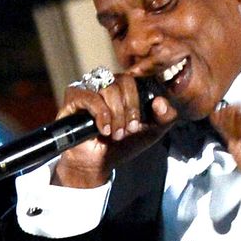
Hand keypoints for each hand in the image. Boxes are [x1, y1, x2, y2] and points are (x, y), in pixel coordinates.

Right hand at [51, 73, 177, 188]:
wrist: (98, 163)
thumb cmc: (122, 144)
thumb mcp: (151, 131)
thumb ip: (166, 116)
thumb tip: (160, 101)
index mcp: (125, 87)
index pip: (136, 78)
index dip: (137, 102)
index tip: (136, 124)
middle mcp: (107, 82)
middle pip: (123, 81)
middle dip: (127, 110)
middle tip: (125, 131)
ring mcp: (89, 87)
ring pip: (108, 88)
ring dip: (114, 115)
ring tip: (113, 133)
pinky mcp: (73, 96)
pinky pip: (89, 96)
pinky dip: (100, 114)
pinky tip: (103, 129)